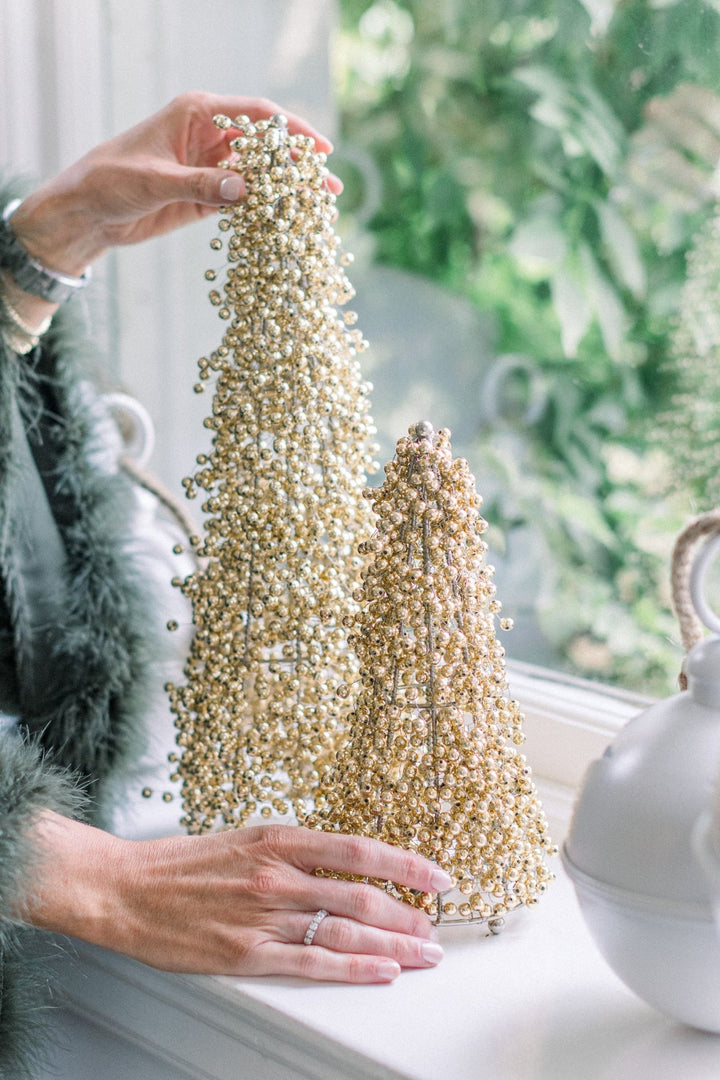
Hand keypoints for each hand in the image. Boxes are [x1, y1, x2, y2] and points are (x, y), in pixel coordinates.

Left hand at [9, 91, 341, 277]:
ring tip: (317, 208)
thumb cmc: (112, 180)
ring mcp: (209, 168)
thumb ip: (203, 185)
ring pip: (258, 175)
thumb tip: (247, 190)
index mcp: (197, 113)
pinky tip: (287, 224)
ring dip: (286, 191)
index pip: (257, 115)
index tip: (321, 150)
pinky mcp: (206, 197)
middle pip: (265, 146)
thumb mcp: (156, 180)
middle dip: (298, 165)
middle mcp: (208, 136)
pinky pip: (243, 200)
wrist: (87, 211)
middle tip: (330, 186)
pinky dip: (265, 211)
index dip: (292, 131)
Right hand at [22, 813, 449, 983]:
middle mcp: (278, 876)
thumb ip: (294, 853)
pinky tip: (381, 971)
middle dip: (408, 913)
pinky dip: (353, 967)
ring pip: (345, 930)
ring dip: (393, 944)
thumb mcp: (246, 839)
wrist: (127, 889)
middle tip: (436, 925)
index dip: (405, 864)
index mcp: (278, 839)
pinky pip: (312, 962)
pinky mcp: (248, 954)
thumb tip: (343, 865)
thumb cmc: (184, 865)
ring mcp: (264, 917)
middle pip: (362, 895)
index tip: (437, 875)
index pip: (358, 850)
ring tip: (424, 953)